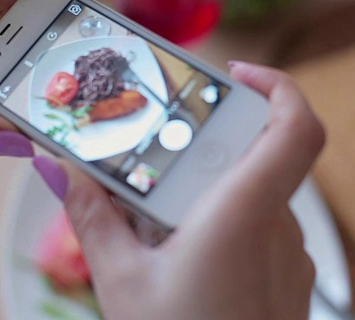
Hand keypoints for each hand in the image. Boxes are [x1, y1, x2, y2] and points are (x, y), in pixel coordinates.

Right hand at [33, 62, 324, 318]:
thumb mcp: (122, 281)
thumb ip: (92, 216)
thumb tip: (60, 170)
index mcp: (242, 214)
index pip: (294, 126)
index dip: (277, 85)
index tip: (234, 73)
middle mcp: (277, 227)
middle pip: (250, 158)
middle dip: (199, 154)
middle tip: (154, 168)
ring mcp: (288, 255)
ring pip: (249, 197)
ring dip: (205, 195)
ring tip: (156, 224)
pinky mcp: (286, 278)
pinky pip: (257, 229)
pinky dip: (221, 225)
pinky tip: (182, 254)